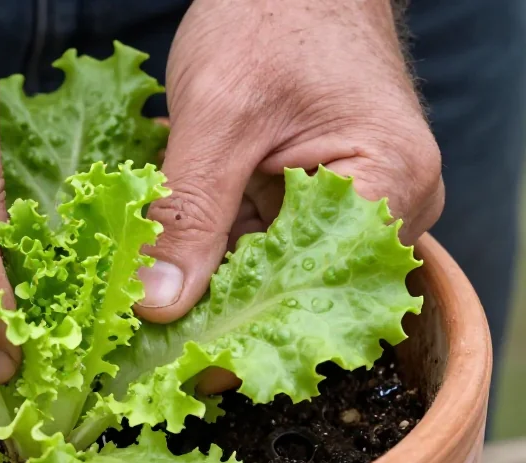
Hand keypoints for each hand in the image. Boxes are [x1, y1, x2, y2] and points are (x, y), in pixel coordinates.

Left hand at [136, 0, 442, 329]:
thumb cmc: (273, 15)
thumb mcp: (219, 115)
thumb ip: (188, 212)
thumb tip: (158, 303)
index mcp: (389, 186)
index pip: (315, 294)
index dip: (241, 333)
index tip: (171, 359)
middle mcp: (388, 208)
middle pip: (295, 293)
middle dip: (218, 310)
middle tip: (142, 336)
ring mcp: (353, 205)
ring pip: (272, 273)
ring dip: (209, 279)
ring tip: (144, 297)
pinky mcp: (314, 197)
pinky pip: (262, 242)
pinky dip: (214, 247)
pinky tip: (165, 256)